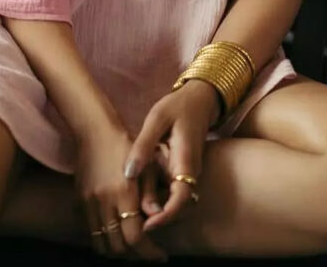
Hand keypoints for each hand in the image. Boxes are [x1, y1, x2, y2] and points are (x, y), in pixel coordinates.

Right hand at [75, 124, 168, 261]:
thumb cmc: (126, 145)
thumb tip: (157, 217)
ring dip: (118, 251)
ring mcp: (89, 203)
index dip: (149, 252)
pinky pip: (91, 232)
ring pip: (102, 244)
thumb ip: (151, 193)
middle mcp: (104, 201)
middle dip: (135, 255)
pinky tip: (116, 233)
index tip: (161, 256)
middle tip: (147, 252)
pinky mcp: (80, 201)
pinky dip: (104, 240)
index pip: (135, 237)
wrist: (95, 131)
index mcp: (124, 192)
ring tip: (131, 246)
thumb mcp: (147, 164)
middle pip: (118, 246)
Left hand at [124, 81, 217, 233]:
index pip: (182, 198)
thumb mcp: (157, 118)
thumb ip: (143, 145)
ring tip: (131, 211)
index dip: (166, 216)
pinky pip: (172, 192)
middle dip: (157, 217)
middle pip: (177, 206)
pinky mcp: (182, 172)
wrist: (199, 100)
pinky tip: (138, 195)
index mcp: (186, 161)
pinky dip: (157, 197)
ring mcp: (188, 175)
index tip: (146, 225)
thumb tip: (127, 174)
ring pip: (174, 201)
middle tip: (132, 221)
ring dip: (156, 208)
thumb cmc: (177, 107)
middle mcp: (190, 173)